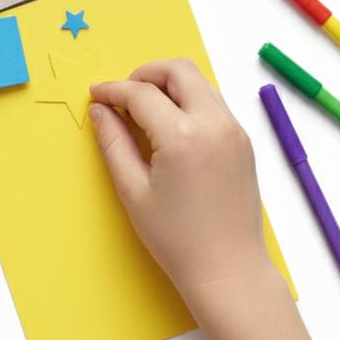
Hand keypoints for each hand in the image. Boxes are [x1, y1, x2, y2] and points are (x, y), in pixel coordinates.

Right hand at [89, 59, 271, 305]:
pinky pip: (213, 102)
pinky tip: (171, 125)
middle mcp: (214, 123)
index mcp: (183, 135)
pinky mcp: (243, 141)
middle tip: (123, 95)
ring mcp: (234, 130)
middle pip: (178, 69)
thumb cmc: (177, 239)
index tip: (95, 94)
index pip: (141, 93)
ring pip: (199, 81)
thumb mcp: (133, 191)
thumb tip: (100, 111)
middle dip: (145, 73)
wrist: (229, 270)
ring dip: (170, 84)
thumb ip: (114, 143)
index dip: (112, 90)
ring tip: (145, 110)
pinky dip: (189, 99)